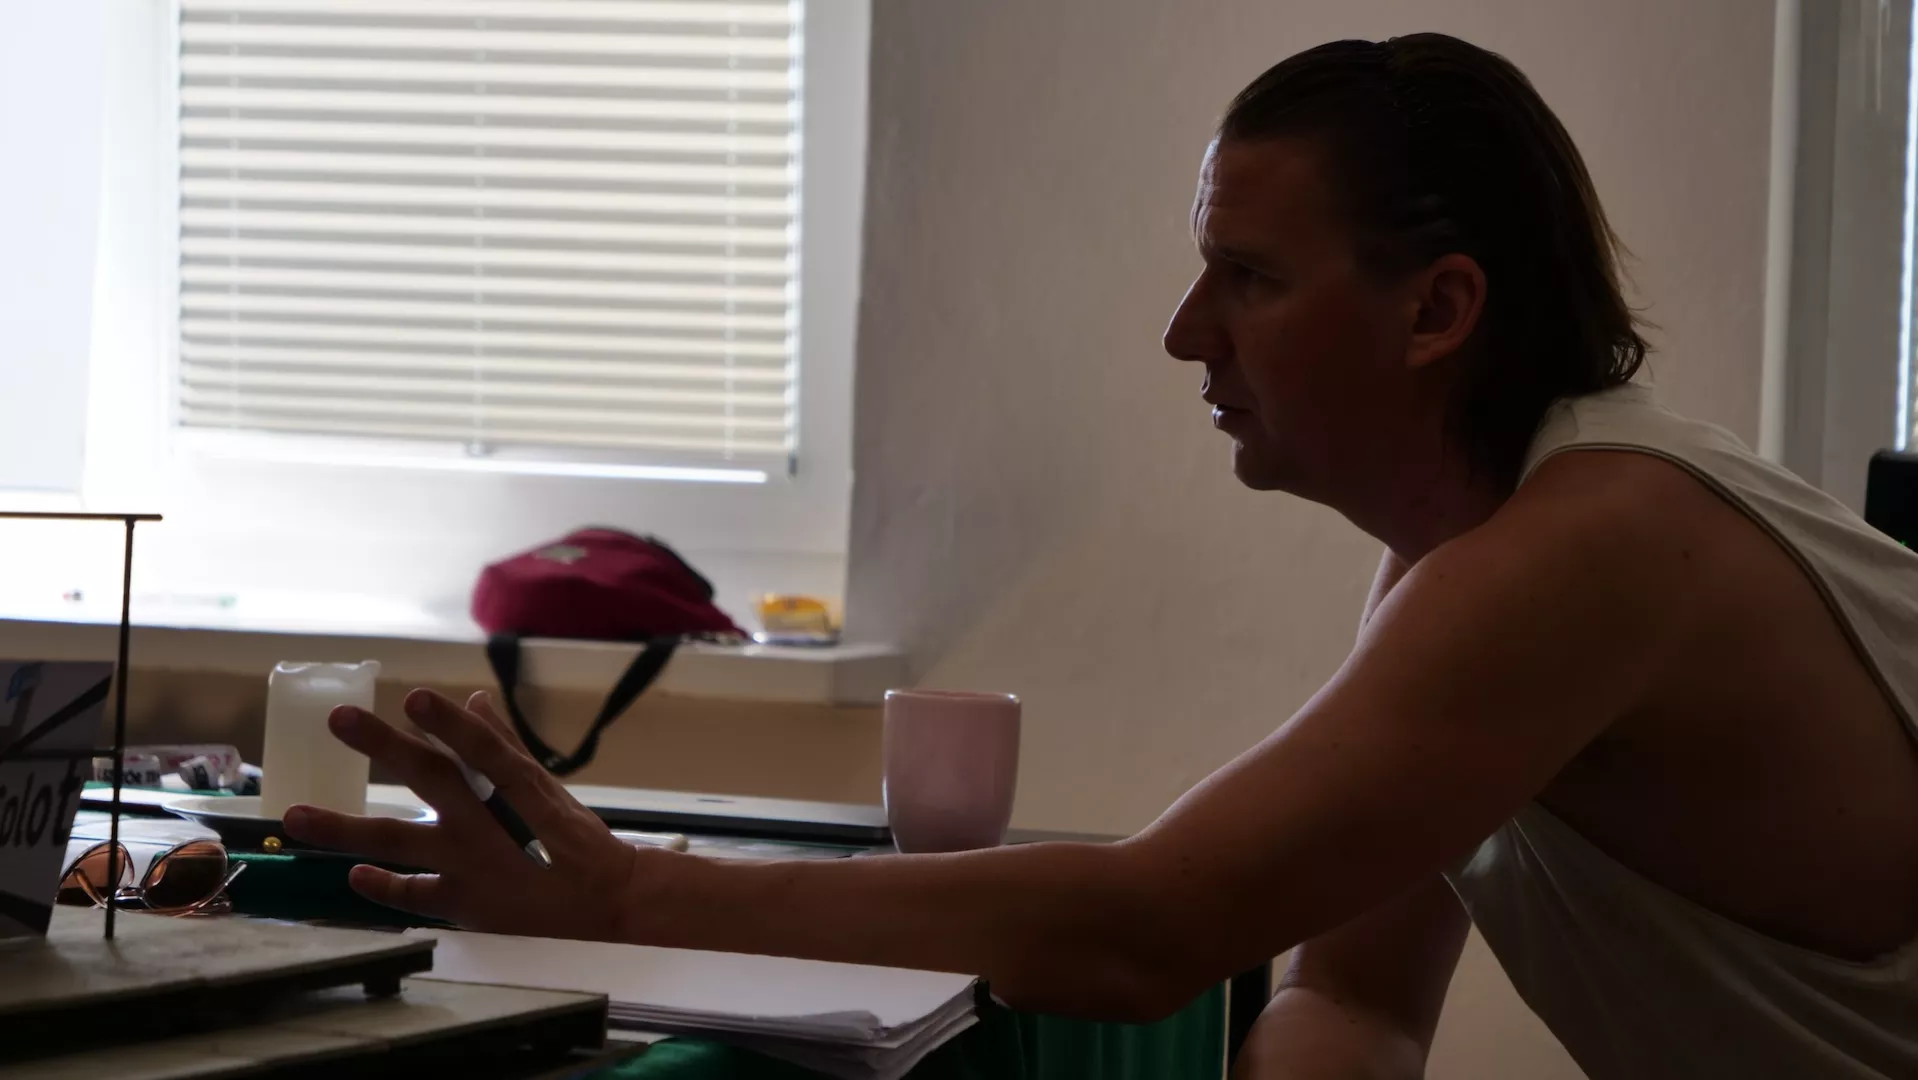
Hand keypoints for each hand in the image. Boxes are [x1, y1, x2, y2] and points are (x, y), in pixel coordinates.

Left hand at [282, 688, 644, 940]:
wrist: (604, 904)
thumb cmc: (572, 840)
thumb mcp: (546, 788)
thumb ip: (505, 746)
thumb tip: (474, 701)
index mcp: (519, 789)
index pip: (479, 748)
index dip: (447, 723)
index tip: (413, 697)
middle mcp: (490, 824)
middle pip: (430, 779)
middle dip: (383, 746)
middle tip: (340, 718)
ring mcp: (472, 866)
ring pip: (398, 842)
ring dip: (343, 828)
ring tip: (295, 816)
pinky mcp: (463, 905)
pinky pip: (411, 894)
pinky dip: (381, 885)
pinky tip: (353, 875)